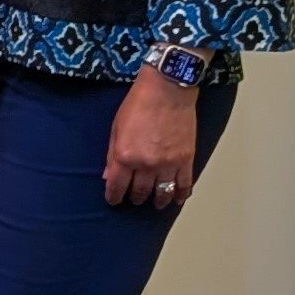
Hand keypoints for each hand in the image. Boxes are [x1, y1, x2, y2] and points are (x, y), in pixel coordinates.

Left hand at [104, 68, 200, 206]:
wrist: (167, 90)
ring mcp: (168, 164)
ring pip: (162, 192)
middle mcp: (146, 164)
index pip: (117, 186)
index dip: (114, 196)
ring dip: (158, 200)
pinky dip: (180, 194)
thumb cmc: (138, 104)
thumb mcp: (115, 128)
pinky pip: (184, 184)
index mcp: (125, 156)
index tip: (113, 200)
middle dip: (135, 197)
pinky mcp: (186, 159)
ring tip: (155, 203)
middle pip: (140, 191)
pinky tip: (177, 199)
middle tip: (134, 199)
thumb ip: (111, 155)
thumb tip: (108, 176)